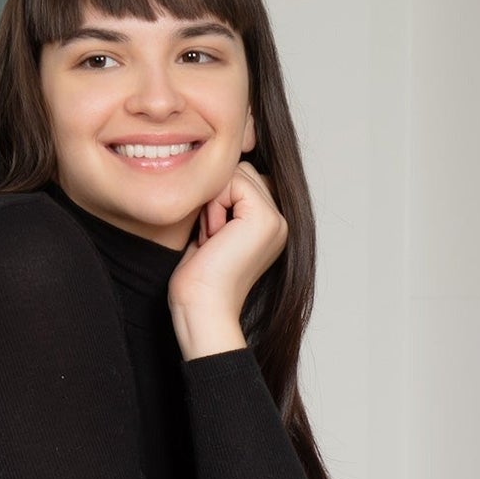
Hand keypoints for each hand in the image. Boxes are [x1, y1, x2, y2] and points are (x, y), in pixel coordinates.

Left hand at [168, 161, 287, 359]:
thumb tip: (219, 169)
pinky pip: (232, 180)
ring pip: (237, 172)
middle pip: (241, 171)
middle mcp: (281, 222)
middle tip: (211, 239)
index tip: (211, 239)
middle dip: (216, 199)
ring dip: (214, 203)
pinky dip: (214, 206)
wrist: (202, 309)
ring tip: (213, 240)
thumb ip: (225, 202)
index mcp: (270, 226)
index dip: (217, 200)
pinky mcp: (265, 218)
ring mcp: (277, 219)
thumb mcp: (213, 231)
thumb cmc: (199, 281)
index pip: (242, 179)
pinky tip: (214, 237)